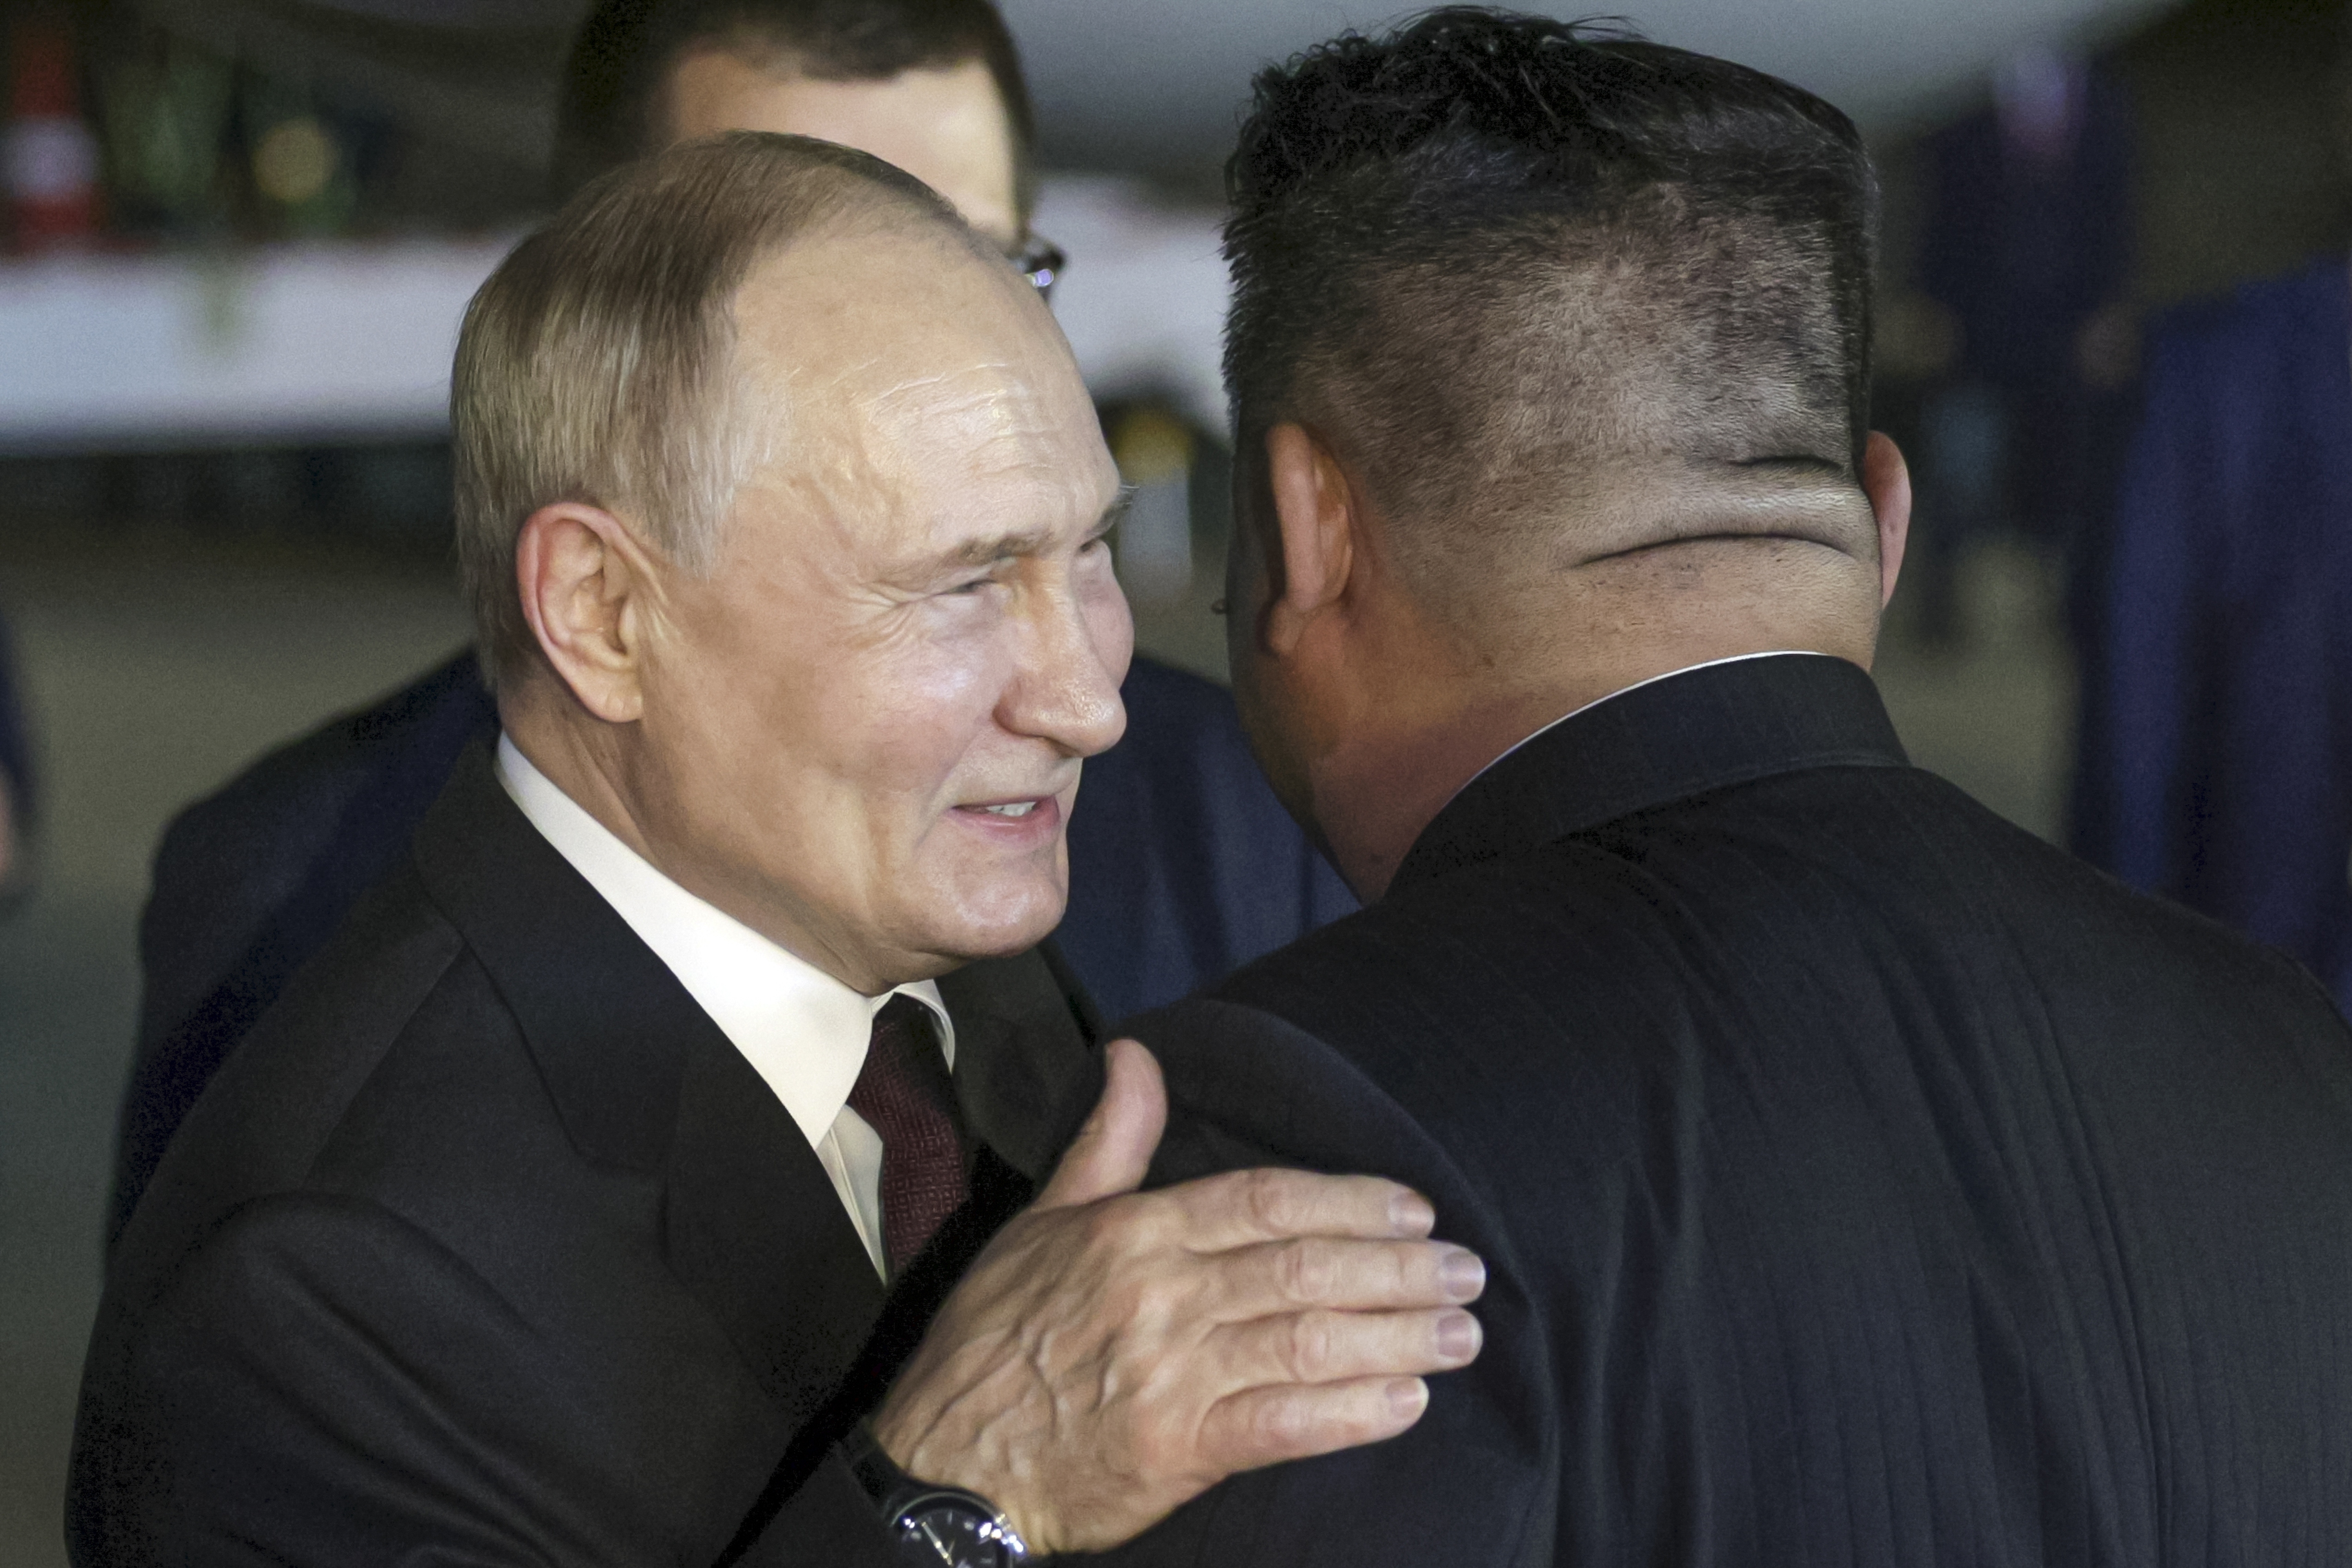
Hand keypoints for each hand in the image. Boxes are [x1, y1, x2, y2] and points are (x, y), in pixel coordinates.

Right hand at [870, 1038, 1486, 1553]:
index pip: (1265, 1200)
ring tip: (1461, 1332)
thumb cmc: (996, 1337)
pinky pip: (1284, 1425)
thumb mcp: (1041, 1222)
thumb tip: (1136, 1055)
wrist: (945, 1461)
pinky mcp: (1176, 1450)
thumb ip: (1108, 1142)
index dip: (1350, 1202)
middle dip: (1398, 1268)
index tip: (1416, 1208)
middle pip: (1304, 1267)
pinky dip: (1352, 1413)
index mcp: (1134, 1232)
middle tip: (1469, 1270)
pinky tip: (1406, 1403)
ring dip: (1397, 1336)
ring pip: (1307, 1341)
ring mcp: (1171, 1373)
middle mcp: (1160, 1294)